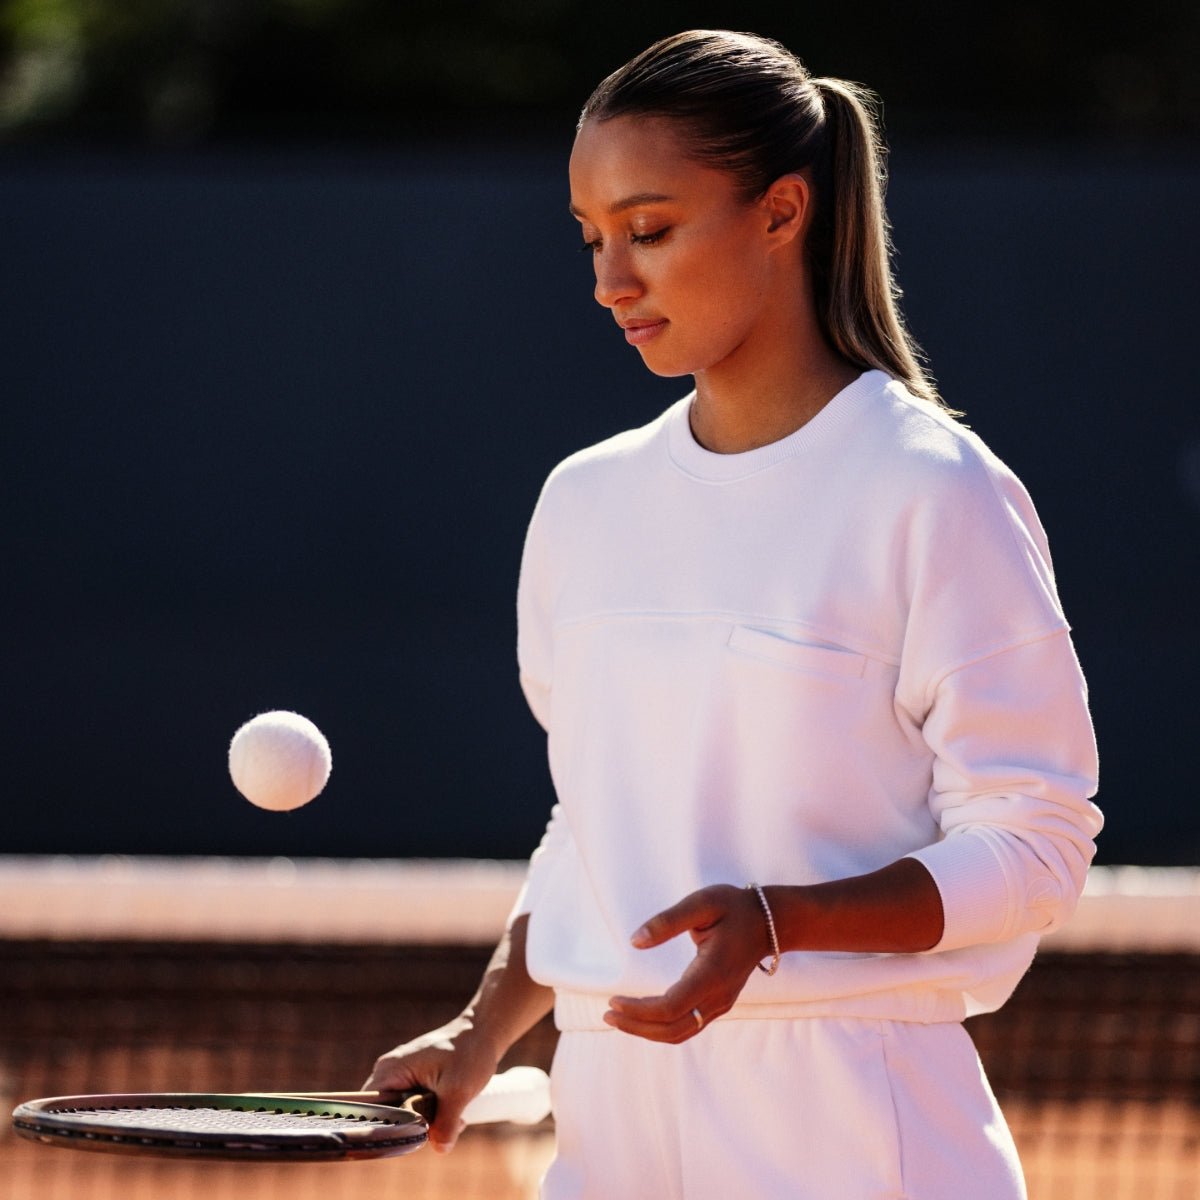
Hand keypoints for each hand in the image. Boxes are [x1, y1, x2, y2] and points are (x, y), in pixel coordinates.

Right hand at [364, 1016, 499, 1152]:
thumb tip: (440, 1148)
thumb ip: (446, 1123)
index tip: (414, 1137)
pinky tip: (452, 1111)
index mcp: (390, 1070)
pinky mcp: (414, 1077)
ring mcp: (401, 1073)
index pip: (371, 1111)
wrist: (484, 1032)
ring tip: (453, 1115)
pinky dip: (432, 1112)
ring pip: (404, 1112)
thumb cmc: (469, 1053)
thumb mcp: (458, 1091)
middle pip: (388, 1115)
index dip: (388, 1130)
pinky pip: (414, 1104)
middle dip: (414, 1127)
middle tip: (440, 1128)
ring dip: (427, 1120)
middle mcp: (390, 1071)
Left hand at [603, 884, 770, 1042]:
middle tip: (607, 1014)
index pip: (671, 1007)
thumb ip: (667, 921)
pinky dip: (662, 1026)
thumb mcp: (701, 903)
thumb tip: (635, 941)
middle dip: (637, 1026)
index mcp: (712, 973)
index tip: (613, 1001)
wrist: (768, 922)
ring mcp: (721, 1004)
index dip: (639, 1011)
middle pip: (673, 1029)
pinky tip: (642, 1016)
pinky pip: (687, 1025)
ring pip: (680, 1032)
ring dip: (647, 1031)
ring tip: (618, 1018)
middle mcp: (718, 996)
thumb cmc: (733, 908)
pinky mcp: (718, 1003)